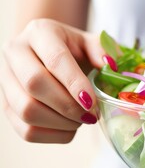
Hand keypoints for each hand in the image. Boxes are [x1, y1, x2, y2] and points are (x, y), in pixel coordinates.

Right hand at [0, 19, 104, 142]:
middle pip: (34, 84)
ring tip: (81, 120)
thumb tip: (110, 66)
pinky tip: (70, 128)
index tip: (92, 102)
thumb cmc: (75, 50)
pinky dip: (53, 135)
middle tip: (91, 115)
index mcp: (40, 32)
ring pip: (26, 110)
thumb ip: (103, 51)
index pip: (55, 59)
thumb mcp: (92, 43)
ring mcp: (6, 81)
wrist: (50, 55)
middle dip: (68, 106)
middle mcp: (15, 53)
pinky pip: (25, 130)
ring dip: (61, 122)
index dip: (75, 83)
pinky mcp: (6, 106)